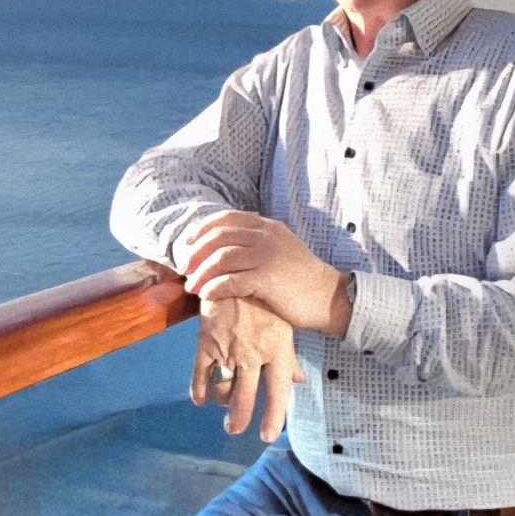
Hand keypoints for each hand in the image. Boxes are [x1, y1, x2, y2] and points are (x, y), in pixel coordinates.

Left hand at [182, 210, 351, 335]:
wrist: (329, 297)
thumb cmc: (300, 279)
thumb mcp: (280, 249)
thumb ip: (257, 243)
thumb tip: (224, 248)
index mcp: (267, 226)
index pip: (226, 219)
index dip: (201, 230)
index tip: (186, 245)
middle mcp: (266, 236)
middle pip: (219, 237)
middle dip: (195, 253)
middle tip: (185, 270)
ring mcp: (268, 256)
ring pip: (222, 258)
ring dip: (202, 273)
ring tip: (192, 287)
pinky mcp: (268, 279)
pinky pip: (232, 281)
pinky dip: (215, 288)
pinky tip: (207, 296)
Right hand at [190, 296, 303, 442]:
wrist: (233, 270)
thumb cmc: (263, 298)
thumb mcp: (283, 323)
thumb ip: (289, 356)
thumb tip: (298, 380)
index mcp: (277, 349)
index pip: (277, 392)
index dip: (273, 417)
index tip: (267, 436)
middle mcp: (253, 354)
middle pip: (245, 398)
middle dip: (239, 419)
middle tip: (235, 428)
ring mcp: (228, 350)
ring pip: (224, 390)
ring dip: (223, 404)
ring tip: (224, 409)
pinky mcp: (206, 343)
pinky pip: (201, 375)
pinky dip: (199, 390)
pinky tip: (200, 399)